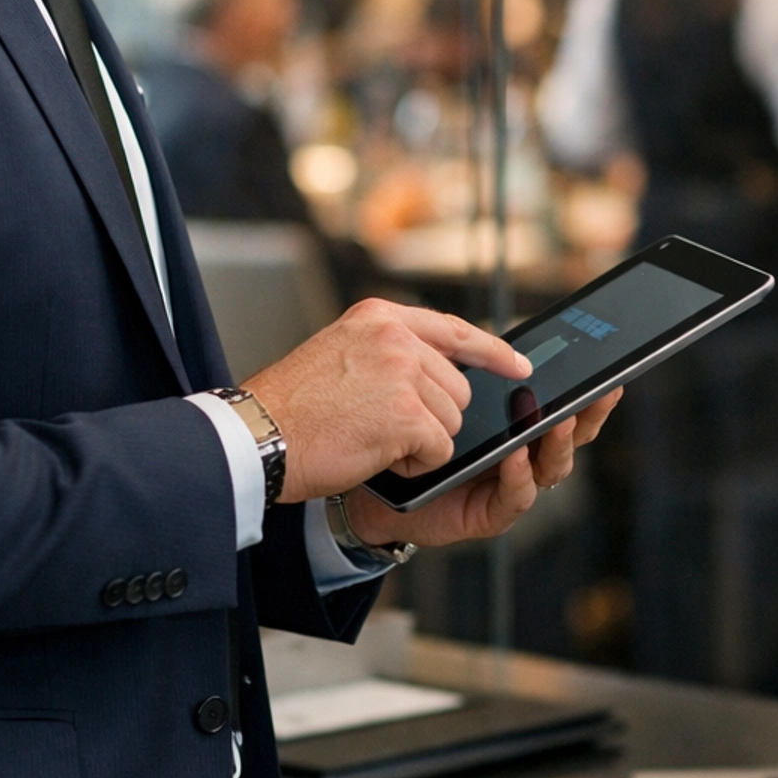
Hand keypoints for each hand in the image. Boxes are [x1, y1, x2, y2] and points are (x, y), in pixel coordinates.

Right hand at [247, 299, 531, 505]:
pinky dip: (413, 462)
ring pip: (451, 421)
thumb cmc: (291, 407)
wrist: (259, 437)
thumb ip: (387, 349)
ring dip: (418, 441)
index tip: (517, 365)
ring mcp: (403, 373)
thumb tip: (437, 369)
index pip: (453, 329)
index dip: (492, 351)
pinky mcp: (407, 414)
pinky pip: (439, 448)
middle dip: (432, 417)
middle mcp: (395, 337)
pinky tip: (375, 452)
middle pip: (457, 388)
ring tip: (369, 435)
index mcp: (380, 316)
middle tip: (380, 424)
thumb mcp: (340, 351)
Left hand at [340, 387, 622, 550]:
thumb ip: (469, 367)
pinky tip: (515, 455)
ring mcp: (509, 485)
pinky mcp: (490, 513)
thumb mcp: (439, 389)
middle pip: (572, 436)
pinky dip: (520, 476)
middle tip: (600, 392)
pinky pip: (517, 497)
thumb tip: (502, 346)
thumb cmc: (405, 428)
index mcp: (516, 421)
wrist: (369, 478)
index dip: (587, 391)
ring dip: (558, 443)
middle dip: (589, 414)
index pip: (562, 403)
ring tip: (557, 421)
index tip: (607, 372)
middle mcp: (522, 453)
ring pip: (552, 467)